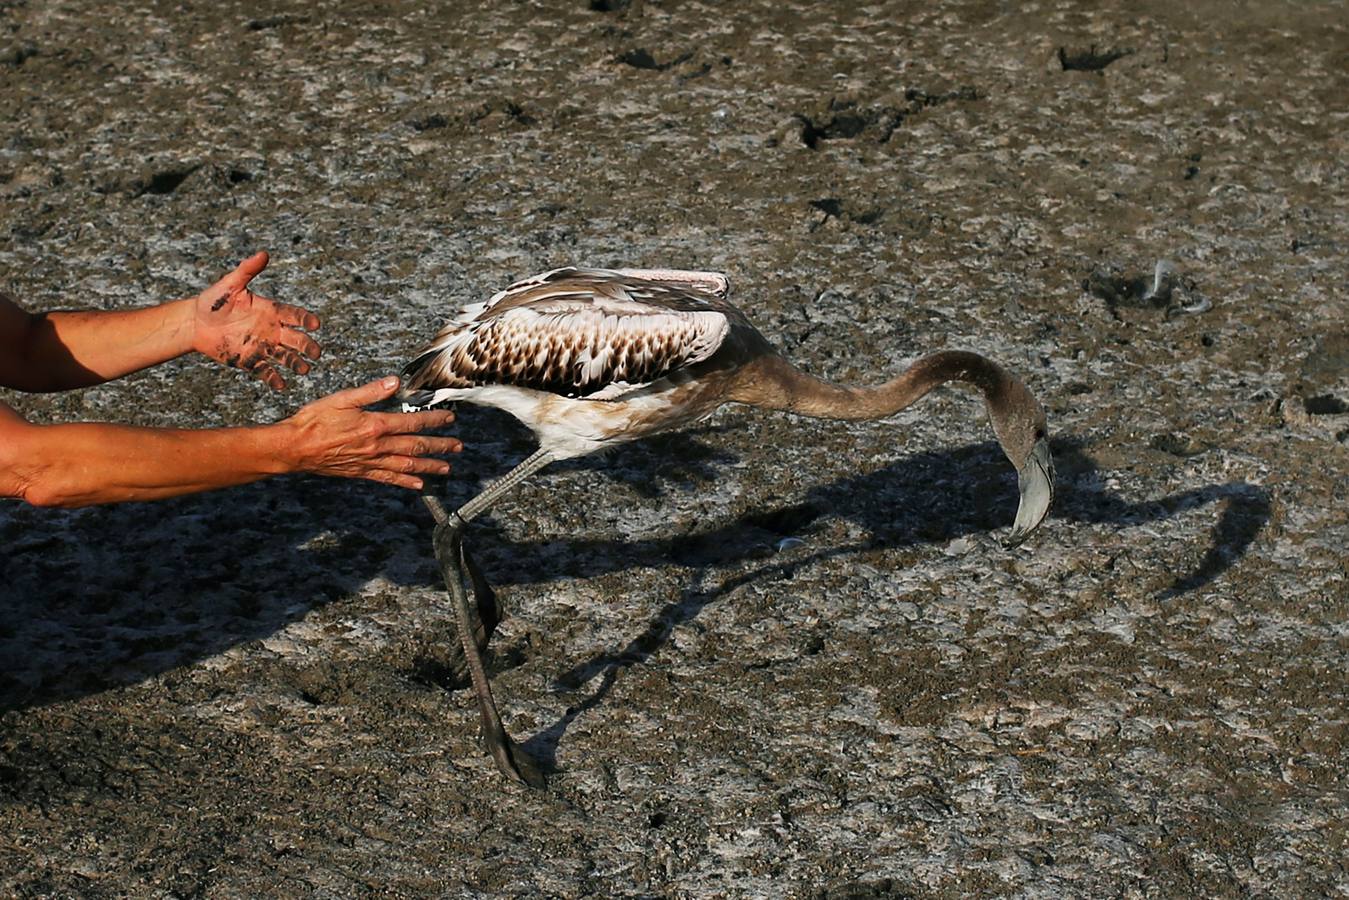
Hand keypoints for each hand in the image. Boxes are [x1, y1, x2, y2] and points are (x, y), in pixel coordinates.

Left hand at [192, 251, 321, 389]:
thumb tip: (263, 253)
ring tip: (304, 370)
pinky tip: (281, 385)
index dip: (306, 320)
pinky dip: (275, 379)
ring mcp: (263, 347)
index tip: (315, 324)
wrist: (195, 324)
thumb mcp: (230, 284)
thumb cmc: (213, 301)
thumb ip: (247, 270)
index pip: (295, 315)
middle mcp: (272, 330)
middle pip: (297, 339)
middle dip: (308, 346)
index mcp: (271, 311)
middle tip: (316, 353)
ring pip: (286, 357)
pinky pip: (267, 372)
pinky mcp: (252, 362)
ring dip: (297, 364)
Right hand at [282, 376, 460, 489]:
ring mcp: (370, 462)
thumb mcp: (341, 399)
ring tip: (446, 468)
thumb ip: (370, 392)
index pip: (412, 422)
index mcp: (374, 425)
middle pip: (415, 446)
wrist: (294, 448)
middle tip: (458, 446)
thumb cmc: (314, 421)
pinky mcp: (362, 472)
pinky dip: (406, 481)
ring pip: (407, 465)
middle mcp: (377, 446)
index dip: (433, 420)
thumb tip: (394, 382)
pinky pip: (389, 478)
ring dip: (429, 466)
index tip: (449, 418)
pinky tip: (419, 484)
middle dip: (439, 446)